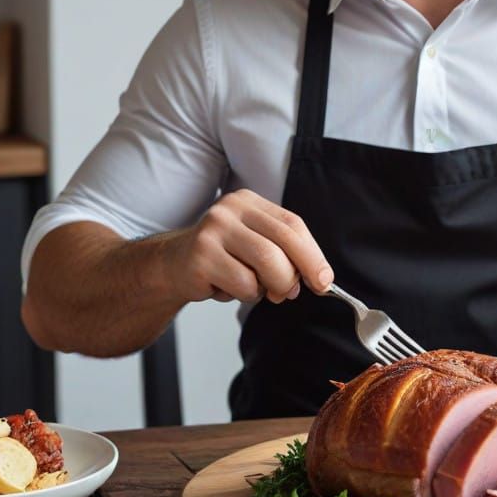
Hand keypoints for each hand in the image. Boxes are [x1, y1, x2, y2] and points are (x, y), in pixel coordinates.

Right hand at [160, 189, 332, 306]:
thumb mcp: (254, 245)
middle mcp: (232, 209)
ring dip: (271, 287)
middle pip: (284, 243)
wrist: (171, 266)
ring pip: (267, 265)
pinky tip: (226, 287)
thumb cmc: (221, 257)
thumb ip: (285, 254)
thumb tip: (319, 277)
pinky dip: (244, 294)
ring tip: (255, 288)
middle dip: (299, 273)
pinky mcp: (201, 256)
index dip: (313, 254)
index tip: (324, 279)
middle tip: (295, 293)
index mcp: (250, 202)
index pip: (293, 224)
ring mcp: (214, 230)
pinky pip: (243, 284)